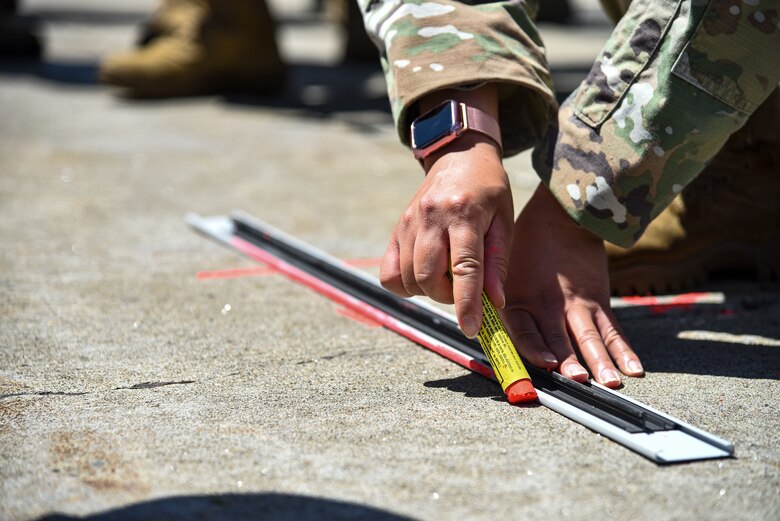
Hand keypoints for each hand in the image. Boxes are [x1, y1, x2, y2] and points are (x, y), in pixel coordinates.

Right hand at [380, 131, 513, 337]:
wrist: (459, 156)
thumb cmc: (489, 191)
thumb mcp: (504, 221)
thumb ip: (498, 262)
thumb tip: (493, 302)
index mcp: (464, 214)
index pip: (464, 267)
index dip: (466, 303)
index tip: (470, 329)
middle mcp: (431, 218)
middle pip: (427, 277)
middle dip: (447, 296)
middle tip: (463, 287)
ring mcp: (408, 222)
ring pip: (407, 278)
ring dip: (428, 290)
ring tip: (446, 276)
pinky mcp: (397, 228)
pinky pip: (389, 272)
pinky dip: (404, 284)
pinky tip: (423, 274)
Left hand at [500, 183, 643, 386]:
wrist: (560, 218)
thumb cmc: (523, 251)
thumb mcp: (501, 274)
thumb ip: (496, 306)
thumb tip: (481, 336)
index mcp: (520, 300)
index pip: (525, 330)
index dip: (534, 348)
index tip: (545, 363)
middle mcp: (549, 306)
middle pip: (560, 338)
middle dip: (570, 361)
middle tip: (578, 380)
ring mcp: (577, 306)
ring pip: (590, 337)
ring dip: (600, 361)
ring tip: (609, 382)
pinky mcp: (598, 303)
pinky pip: (612, 330)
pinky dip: (624, 351)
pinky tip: (633, 369)